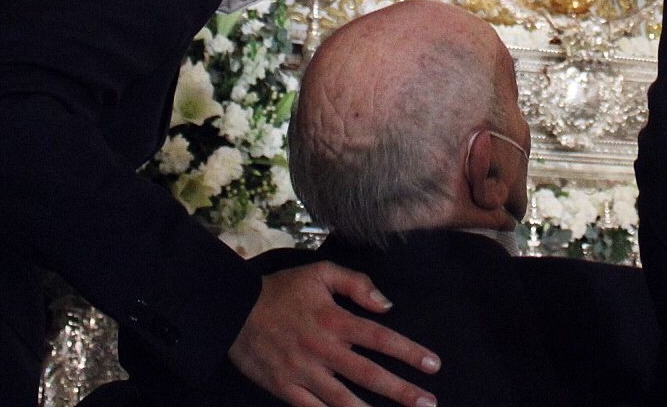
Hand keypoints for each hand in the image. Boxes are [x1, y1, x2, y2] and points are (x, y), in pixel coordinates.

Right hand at [228, 262, 439, 406]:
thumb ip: (356, 283)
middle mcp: (323, 350)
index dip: (409, 352)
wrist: (233, 311)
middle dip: (402, 391)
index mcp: (334, 320)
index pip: (381, 339)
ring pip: (345, 401)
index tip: (433, 365)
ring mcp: (304, 373)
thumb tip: (386, 305)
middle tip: (429, 404)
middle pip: (369, 375)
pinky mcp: (287, 390)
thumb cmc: (281, 291)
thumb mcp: (320, 273)